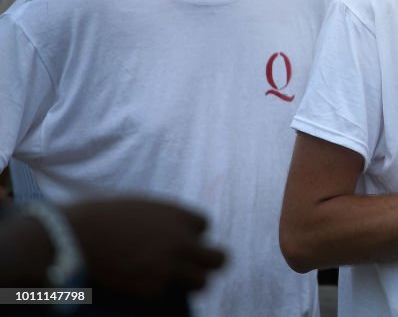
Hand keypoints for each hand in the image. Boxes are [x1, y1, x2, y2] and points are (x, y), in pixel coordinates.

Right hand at [66, 198, 225, 296]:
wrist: (75, 237)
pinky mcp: (154, 288)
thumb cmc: (99, 218)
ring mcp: (170, 265)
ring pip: (202, 281)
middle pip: (219, 258)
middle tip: (194, 266)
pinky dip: (160, 291)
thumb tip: (171, 232)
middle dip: (208, 262)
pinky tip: (143, 285)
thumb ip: (162, 220)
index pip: (205, 225)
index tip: (176, 239)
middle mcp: (181, 240)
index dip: (191, 234)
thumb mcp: (140, 208)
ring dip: (191, 281)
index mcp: (178, 214)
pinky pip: (170, 294)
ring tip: (176, 281)